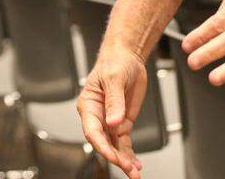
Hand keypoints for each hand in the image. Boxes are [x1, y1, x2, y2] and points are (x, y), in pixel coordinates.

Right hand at [77, 45, 146, 178]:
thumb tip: (113, 121)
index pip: (92, 131)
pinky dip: (129, 154)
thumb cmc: (114, 63)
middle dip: (115, 157)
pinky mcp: (121, 123)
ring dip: (123, 160)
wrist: (127, 58)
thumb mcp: (114, 79)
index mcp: (89, 105)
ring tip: (134, 173)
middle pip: (103, 143)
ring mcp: (110, 121)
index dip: (101, 146)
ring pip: (114, 146)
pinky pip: (124, 143)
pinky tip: (135, 165)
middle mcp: (98, 117)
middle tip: (128, 168)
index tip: (112, 156)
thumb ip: (114, 101)